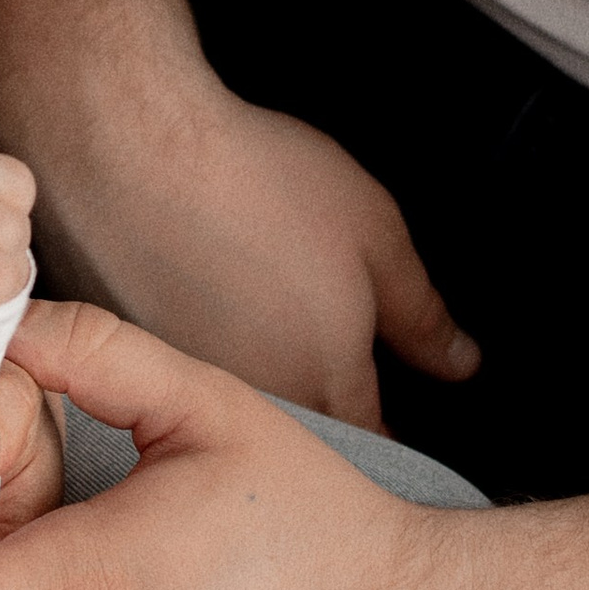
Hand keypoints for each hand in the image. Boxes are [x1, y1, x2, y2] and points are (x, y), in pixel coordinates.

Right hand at [13, 60, 474, 431]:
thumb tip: (458, 364)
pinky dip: (201, 343)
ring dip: (258, 376)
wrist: (130, 144)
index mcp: (324, 382)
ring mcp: (190, 383)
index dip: (391, 434)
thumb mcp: (376, 236)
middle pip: (303, 430)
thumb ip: (423, 316)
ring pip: (238, 405)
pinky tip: (199, 291)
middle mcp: (256, 401)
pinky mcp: (137, 353)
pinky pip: (183, 370)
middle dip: (322, 406)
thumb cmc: (254, 179)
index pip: (374, 444)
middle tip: (327, 356)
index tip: (395, 419)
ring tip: (258, 311)